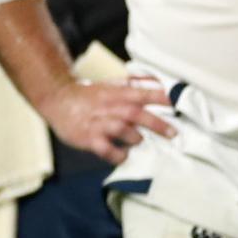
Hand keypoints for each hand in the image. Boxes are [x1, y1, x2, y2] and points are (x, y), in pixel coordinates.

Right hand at [38, 74, 174, 163]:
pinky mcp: (88, 138)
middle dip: (157, 124)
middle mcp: (110, 107)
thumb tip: (157, 82)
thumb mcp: (111, 84)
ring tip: (139, 141)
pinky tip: (123, 156)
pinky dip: (117, 154)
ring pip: (121, 130)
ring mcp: (98, 123)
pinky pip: (105, 149)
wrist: (58, 99)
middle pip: (136, 114)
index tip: (179, 103)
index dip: (162, 98)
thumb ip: (133, 85)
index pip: (143, 94)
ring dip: (135, 138)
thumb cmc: (88, 94)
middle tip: (174, 133)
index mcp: (117, 93)